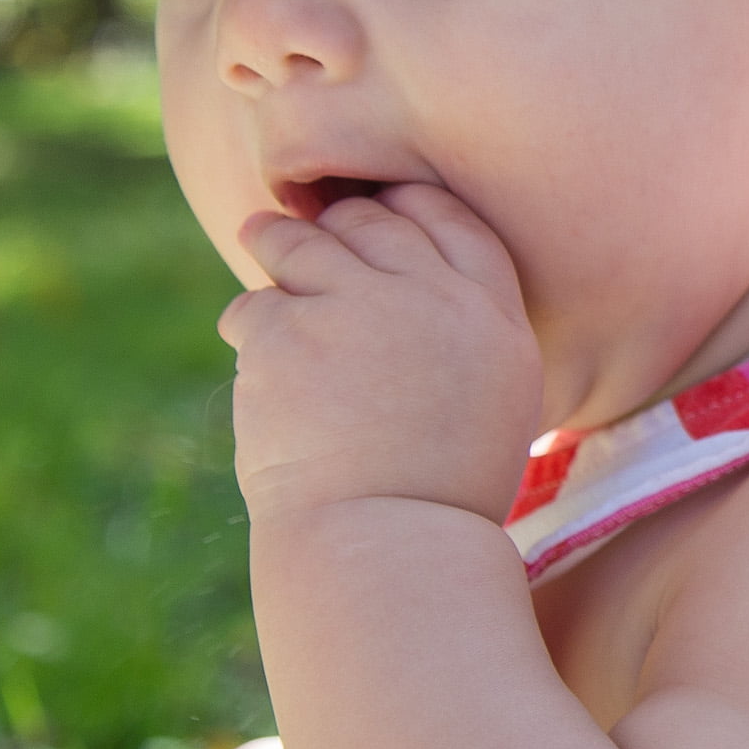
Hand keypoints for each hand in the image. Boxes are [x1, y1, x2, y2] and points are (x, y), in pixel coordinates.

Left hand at [222, 184, 543, 526]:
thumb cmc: (442, 495)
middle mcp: (429, 298)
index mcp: (494, 317)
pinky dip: (251, 328)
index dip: (409, 206)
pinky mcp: (286, 333)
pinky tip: (261, 362)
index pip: (451, 220)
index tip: (382, 209)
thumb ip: (466, 335)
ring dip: (278, 241)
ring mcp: (354, 307)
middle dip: (340, 220)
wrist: (387, 543)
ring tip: (264, 237)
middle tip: (316, 224)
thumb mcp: (497, 405)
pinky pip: (253, 307)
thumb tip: (414, 291)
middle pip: (374, 222)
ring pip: (301, 244)